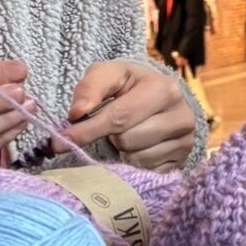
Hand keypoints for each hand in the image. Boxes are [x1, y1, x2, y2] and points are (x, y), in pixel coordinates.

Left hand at [62, 60, 196, 170]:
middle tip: (112, 124)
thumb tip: (76, 114)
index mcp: (163, 89)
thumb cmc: (129, 84)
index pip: (118, 117)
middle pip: (127, 140)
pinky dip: (134, 160)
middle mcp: (181, 117)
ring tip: (128, 132)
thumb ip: (89, 88)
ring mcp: (186, 142)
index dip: (86, 131)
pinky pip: (147, 171)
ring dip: (122, 149)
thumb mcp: (107, 74)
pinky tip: (138, 146)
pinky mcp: (183, 161)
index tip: (59, 143)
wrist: (160, 97)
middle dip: (110, 135)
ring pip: (136, 158)